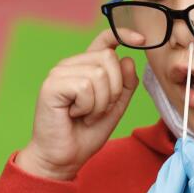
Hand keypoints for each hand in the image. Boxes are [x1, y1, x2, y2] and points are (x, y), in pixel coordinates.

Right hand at [15, 28, 143, 180]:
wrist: (63, 158)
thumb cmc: (84, 134)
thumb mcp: (114, 108)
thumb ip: (124, 85)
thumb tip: (128, 59)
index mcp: (84, 67)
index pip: (104, 40)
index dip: (122, 34)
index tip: (142, 40)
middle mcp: (70, 65)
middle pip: (108, 58)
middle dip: (113, 90)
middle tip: (98, 110)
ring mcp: (59, 73)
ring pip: (99, 74)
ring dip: (100, 103)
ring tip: (86, 115)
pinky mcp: (51, 85)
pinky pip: (85, 86)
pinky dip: (87, 106)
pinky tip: (74, 114)